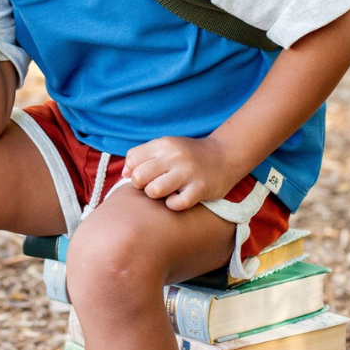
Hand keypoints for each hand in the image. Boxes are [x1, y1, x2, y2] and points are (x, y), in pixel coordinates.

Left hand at [121, 135, 240, 210]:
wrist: (225, 156)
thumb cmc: (189, 155)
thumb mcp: (166, 148)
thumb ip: (143, 157)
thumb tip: (124, 174)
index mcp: (164, 144)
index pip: (132, 159)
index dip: (134, 170)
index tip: (145, 174)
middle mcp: (175, 156)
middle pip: (139, 177)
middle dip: (142, 186)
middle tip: (153, 186)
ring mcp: (188, 173)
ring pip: (154, 191)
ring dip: (156, 196)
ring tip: (165, 192)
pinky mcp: (200, 189)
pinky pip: (176, 204)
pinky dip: (173, 205)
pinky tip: (178, 199)